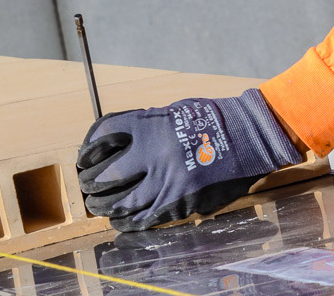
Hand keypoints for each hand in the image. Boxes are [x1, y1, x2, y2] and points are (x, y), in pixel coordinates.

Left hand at [76, 90, 303, 230]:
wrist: (249, 137)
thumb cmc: (212, 119)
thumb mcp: (173, 113)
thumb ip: (145, 129)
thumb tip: (118, 147)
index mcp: (151, 127)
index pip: (104, 138)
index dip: (88, 150)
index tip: (84, 159)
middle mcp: (155, 156)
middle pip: (107, 177)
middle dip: (93, 184)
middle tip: (88, 188)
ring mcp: (168, 183)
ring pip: (124, 204)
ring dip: (108, 207)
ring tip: (102, 206)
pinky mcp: (182, 203)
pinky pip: (147, 218)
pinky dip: (130, 221)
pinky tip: (123, 220)